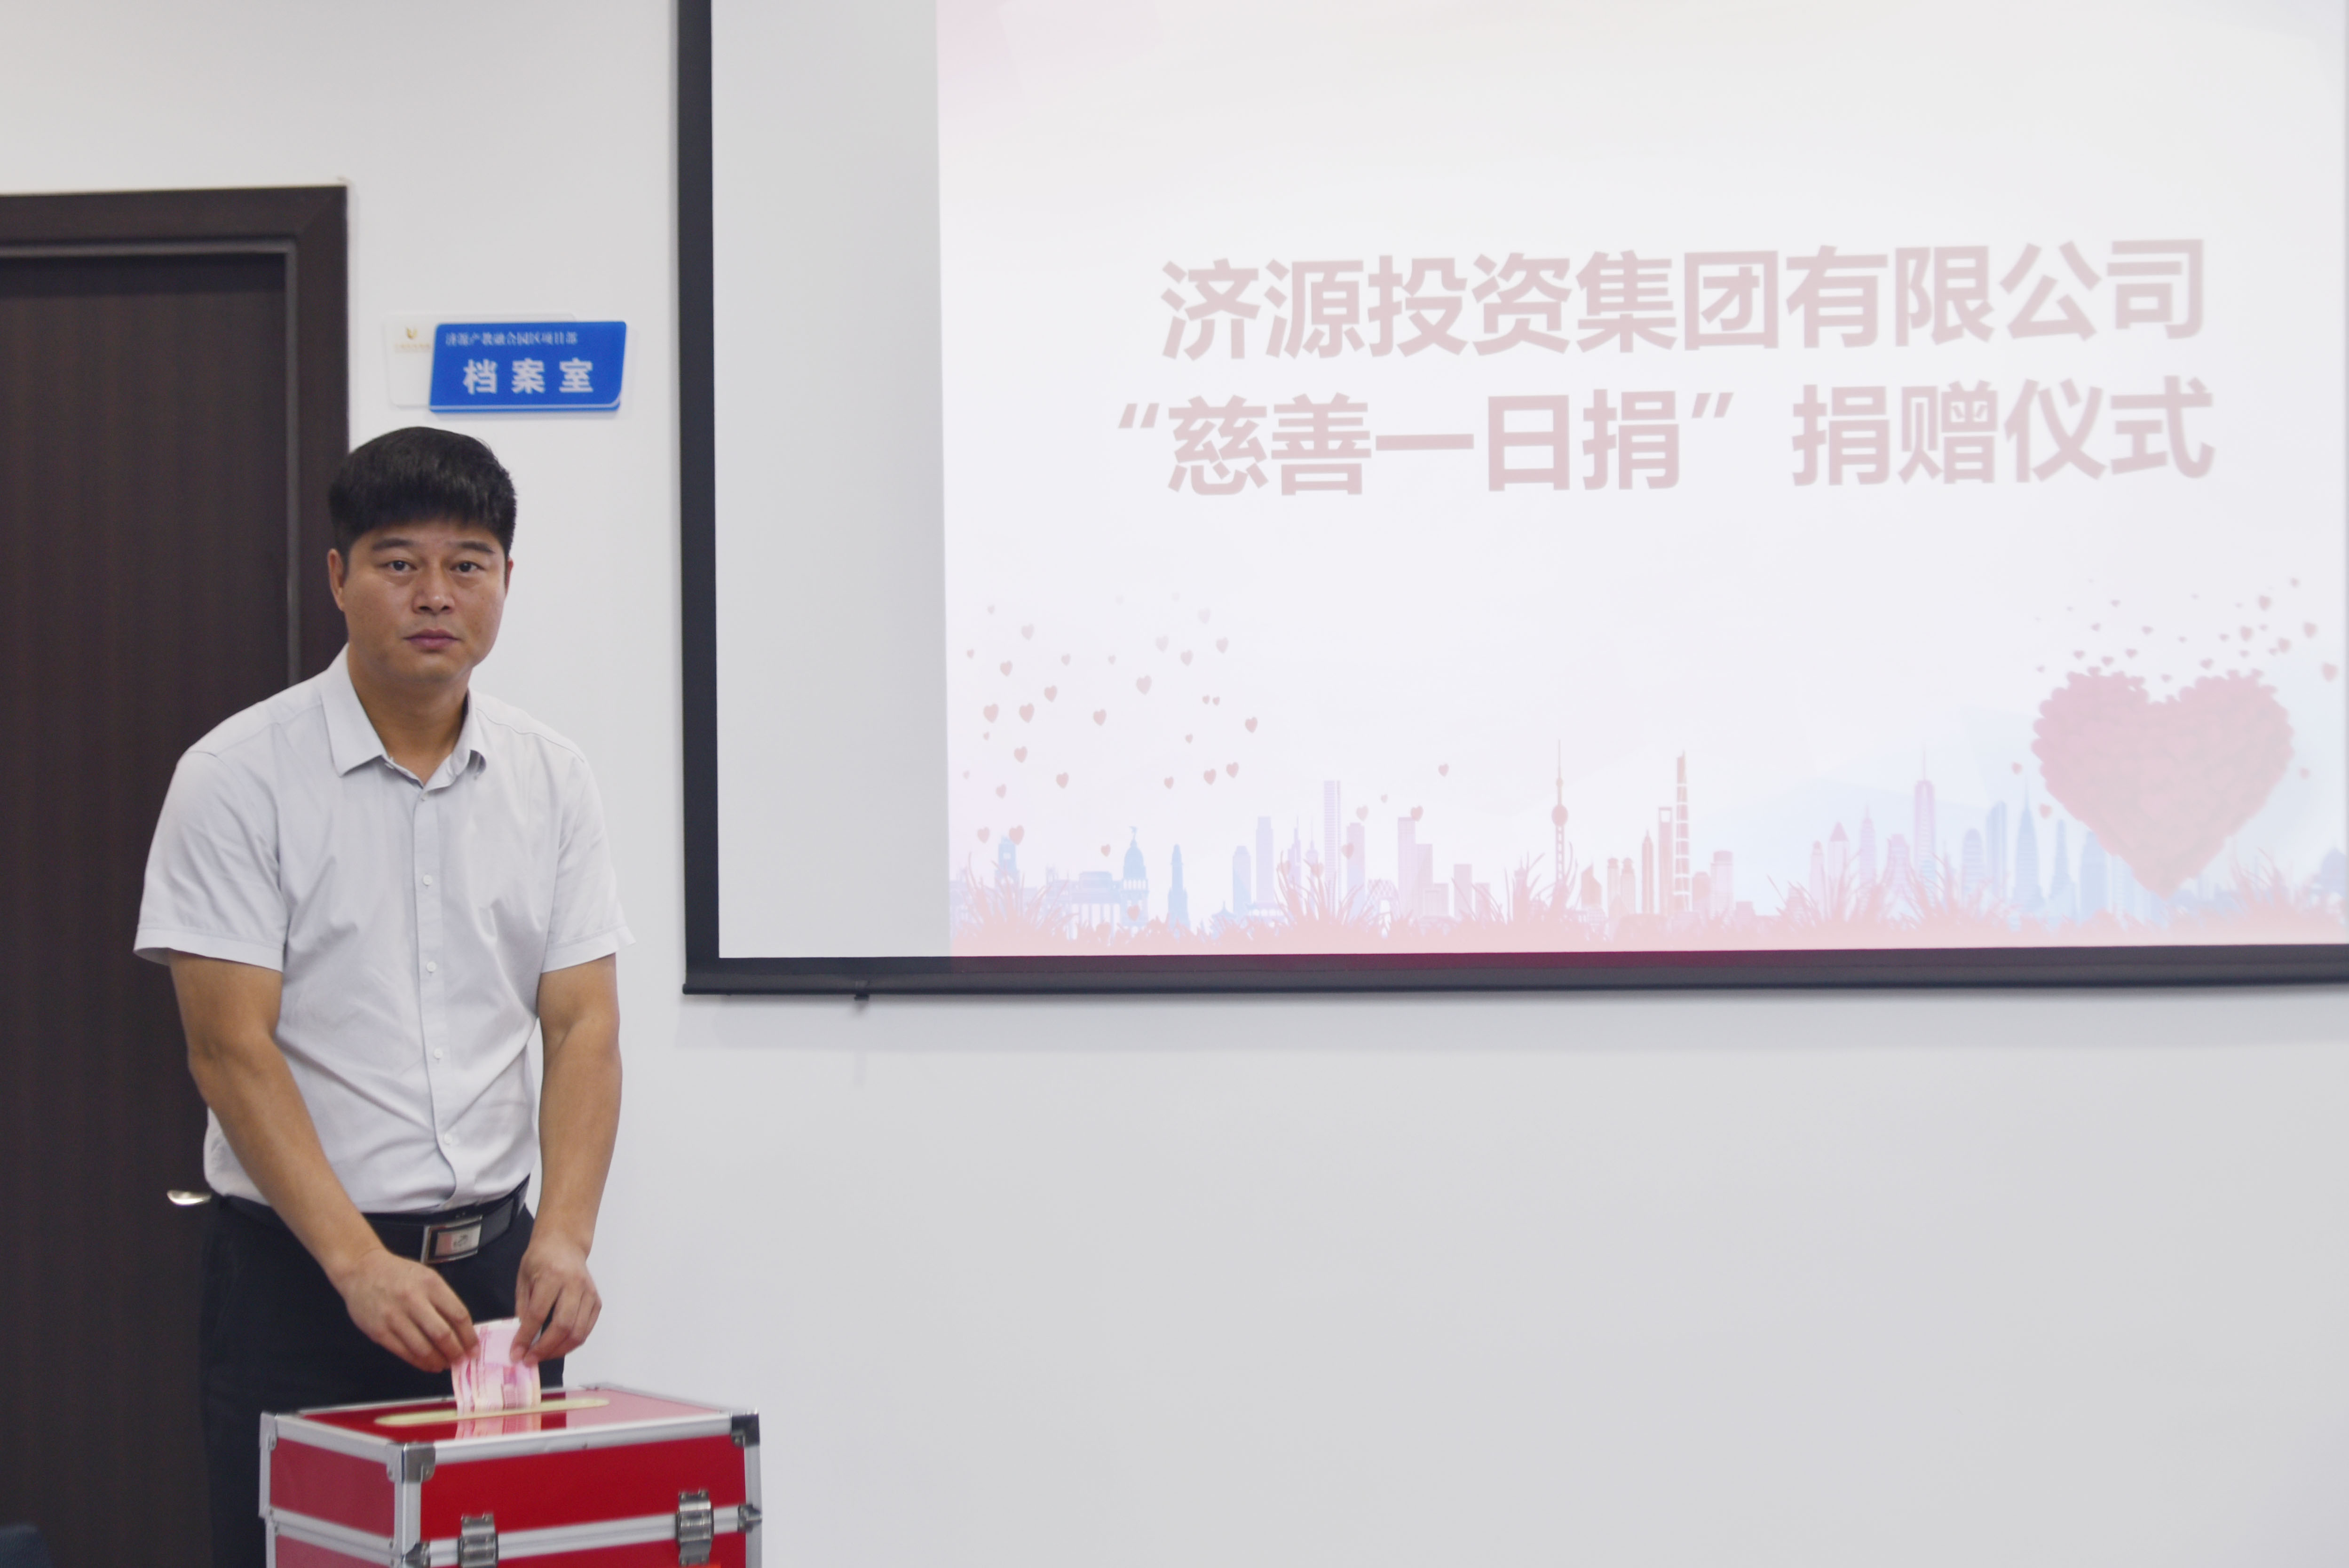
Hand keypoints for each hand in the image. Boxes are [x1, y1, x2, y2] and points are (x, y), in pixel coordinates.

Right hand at [334, 1249, 477, 1371]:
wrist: (362, 1269)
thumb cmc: (399, 1274)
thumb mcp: (427, 1277)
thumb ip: (444, 1301)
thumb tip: (461, 1330)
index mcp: (431, 1285)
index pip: (458, 1315)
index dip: (469, 1336)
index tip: (474, 1349)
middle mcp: (413, 1300)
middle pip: (442, 1334)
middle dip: (455, 1352)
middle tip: (461, 1361)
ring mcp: (394, 1317)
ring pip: (423, 1348)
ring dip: (438, 1361)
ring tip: (445, 1365)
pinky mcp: (379, 1332)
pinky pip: (404, 1353)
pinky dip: (419, 1362)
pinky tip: (427, 1364)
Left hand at [512, 1230, 599, 1364]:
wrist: (565, 1243)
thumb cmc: (540, 1259)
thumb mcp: (523, 1278)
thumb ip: (523, 1307)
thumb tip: (522, 1339)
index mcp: (552, 1276)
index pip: (538, 1314)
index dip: (526, 1337)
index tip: (516, 1353)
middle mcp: (574, 1284)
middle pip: (562, 1325)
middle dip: (544, 1348)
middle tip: (529, 1360)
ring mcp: (589, 1293)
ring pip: (578, 1331)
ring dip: (559, 1350)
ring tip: (543, 1357)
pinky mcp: (597, 1301)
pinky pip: (587, 1329)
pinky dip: (573, 1343)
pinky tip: (558, 1347)